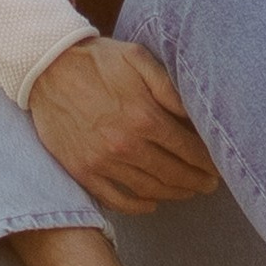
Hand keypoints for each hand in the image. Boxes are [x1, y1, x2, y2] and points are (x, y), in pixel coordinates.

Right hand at [29, 37, 216, 214]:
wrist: (47, 68)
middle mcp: (125, 144)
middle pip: (172, 173)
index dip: (207, 161)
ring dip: (173, 194)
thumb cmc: (99, 60)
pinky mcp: (82, 172)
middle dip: (197, 181)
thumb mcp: (139, 59)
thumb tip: (195, 114)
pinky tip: (152, 203)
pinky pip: (116, 199)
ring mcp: (102, 162)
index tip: (218, 166)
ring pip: (149, 189)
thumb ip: (169, 88)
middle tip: (210, 184)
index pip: (187, 149)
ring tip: (188, 192)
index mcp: (144, 116)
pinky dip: (138, 206)